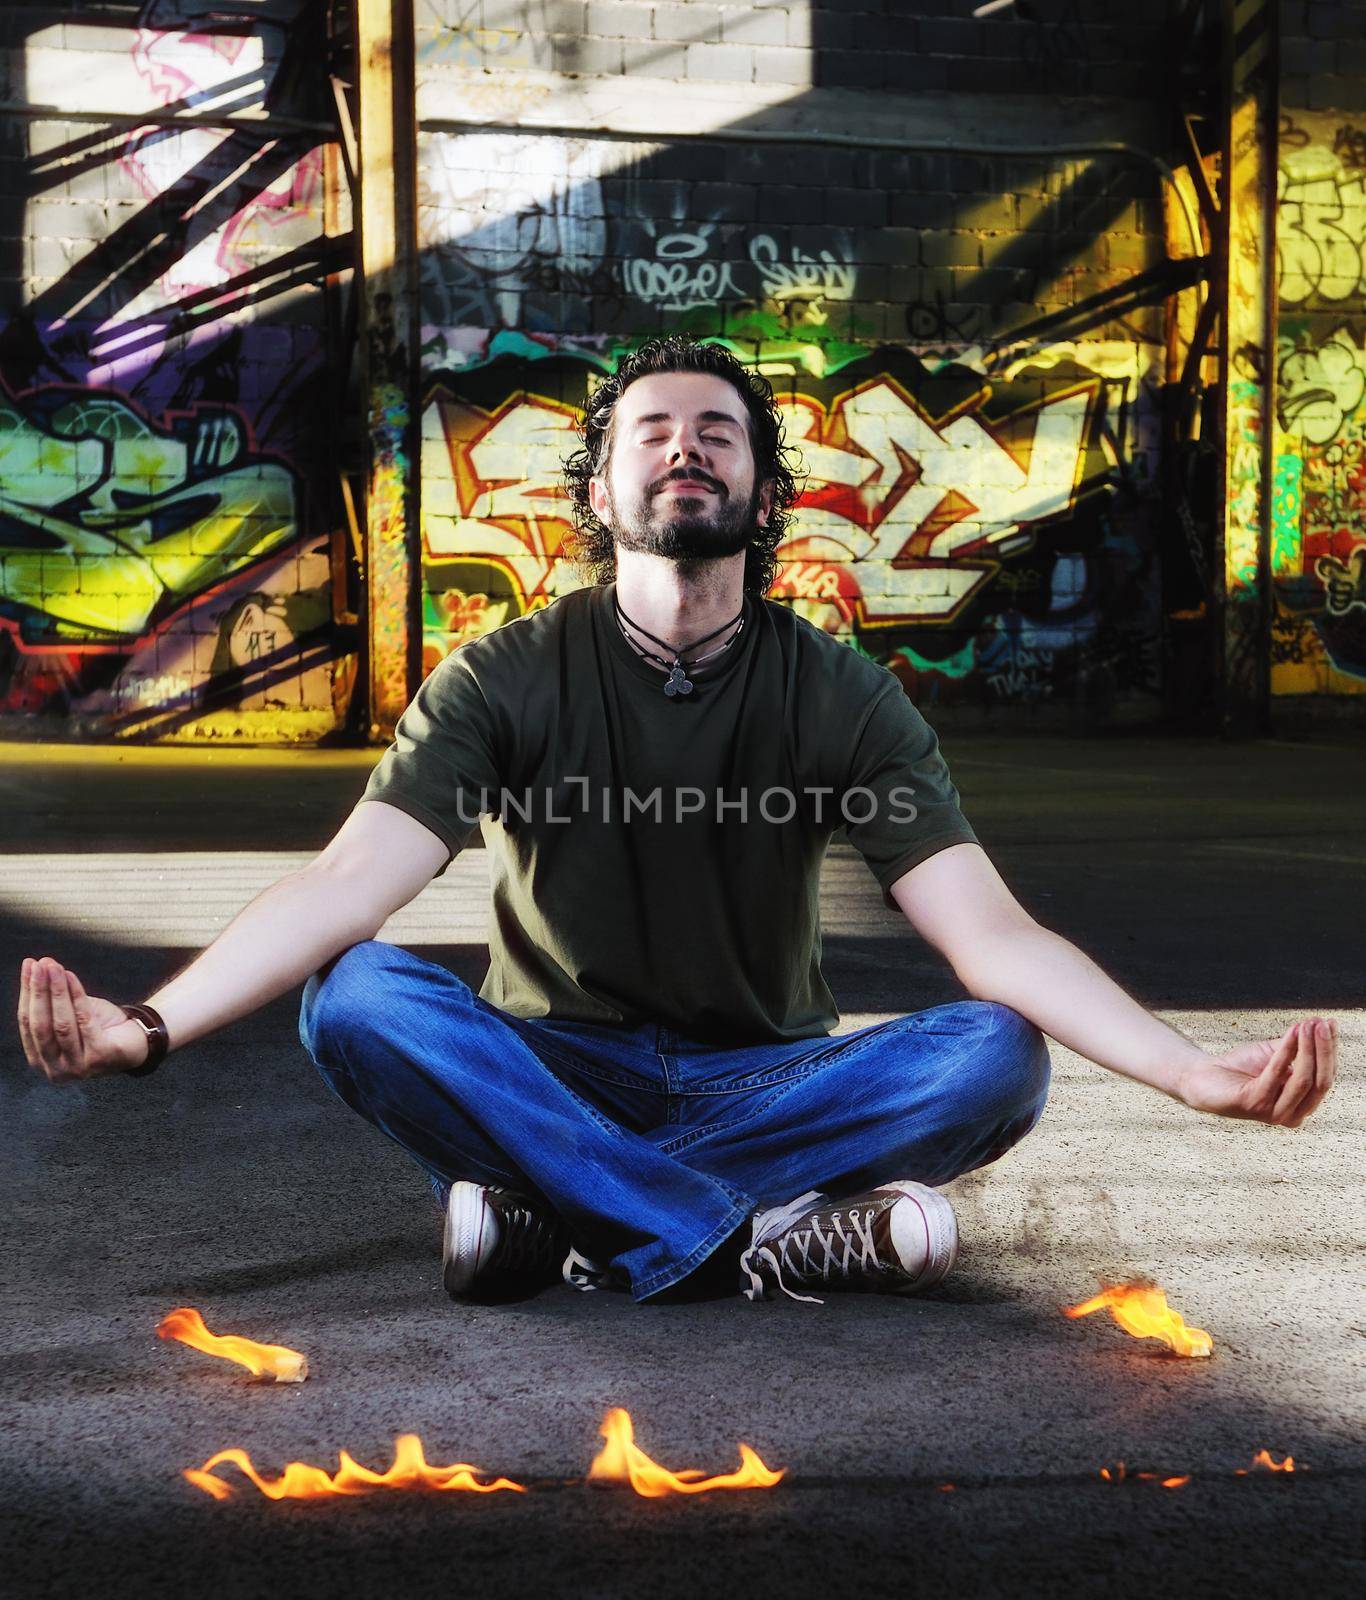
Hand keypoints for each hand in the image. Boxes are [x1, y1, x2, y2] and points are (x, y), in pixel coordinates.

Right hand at [17, 957, 148, 1082]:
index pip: (28, 1024)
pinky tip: (71, 977)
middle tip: (38, 966)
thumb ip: (53, 998)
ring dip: (56, 991)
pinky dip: (77, 996)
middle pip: (41, 1026)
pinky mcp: (99, 1058)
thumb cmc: (100, 1027)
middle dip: (38, 992)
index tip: (28, 966)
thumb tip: (39, 965)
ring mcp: (77, 1067)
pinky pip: (85, 1020)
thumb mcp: (70, 1013)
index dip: (27, 994)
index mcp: (41, 1060)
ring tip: (54, 967)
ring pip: (62, 1023)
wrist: (138, 1040)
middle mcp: (55, 1069)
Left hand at [1178, 1018, 1336, 1126]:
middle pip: (1320, 1082)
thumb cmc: (1242, 1068)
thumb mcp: (1275, 1054)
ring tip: (1307, 1025)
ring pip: (1303, 1080)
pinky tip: (1292, 1033)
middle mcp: (1293, 1114)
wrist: (1203, 1077)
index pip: (1326, 1078)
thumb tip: (1321, 1023)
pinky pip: (1276, 1074)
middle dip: (1324, 1050)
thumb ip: (1298, 1045)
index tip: (1331, 1024)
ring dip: (1308, 1049)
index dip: (1330, 1050)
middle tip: (1322, 1024)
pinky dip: (1286, 1051)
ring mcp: (1274, 1113)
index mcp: (1302, 1105)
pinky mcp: (1255, 1105)